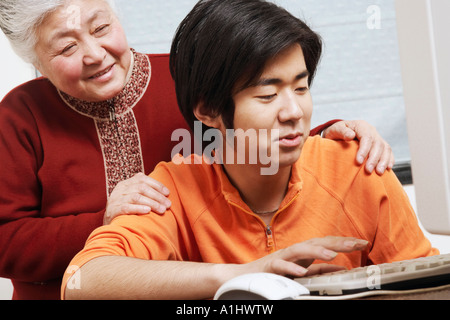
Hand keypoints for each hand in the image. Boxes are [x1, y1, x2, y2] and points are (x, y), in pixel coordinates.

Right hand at [103, 173, 171, 224]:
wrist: (107, 226)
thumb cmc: (125, 210)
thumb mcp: (132, 197)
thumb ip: (144, 192)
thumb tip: (165, 193)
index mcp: (126, 183)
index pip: (142, 179)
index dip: (156, 185)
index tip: (167, 193)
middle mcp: (120, 189)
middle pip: (141, 188)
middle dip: (157, 196)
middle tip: (168, 204)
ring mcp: (115, 199)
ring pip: (136, 197)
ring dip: (152, 203)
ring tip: (162, 209)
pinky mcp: (113, 210)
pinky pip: (127, 207)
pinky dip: (139, 208)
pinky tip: (148, 211)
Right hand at [242, 236, 367, 277]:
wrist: (246, 277)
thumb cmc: (275, 273)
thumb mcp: (302, 272)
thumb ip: (320, 271)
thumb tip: (341, 269)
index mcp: (304, 252)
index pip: (326, 243)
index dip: (344, 242)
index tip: (363, 243)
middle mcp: (294, 251)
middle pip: (316, 242)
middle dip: (336, 242)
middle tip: (356, 244)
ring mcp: (281, 257)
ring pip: (299, 250)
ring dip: (316, 251)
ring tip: (332, 254)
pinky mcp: (269, 267)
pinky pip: (280, 266)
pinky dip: (291, 268)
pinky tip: (302, 272)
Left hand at [322, 120, 394, 174]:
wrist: (339, 134)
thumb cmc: (335, 133)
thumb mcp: (334, 130)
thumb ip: (341, 131)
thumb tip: (350, 136)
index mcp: (361, 126)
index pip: (367, 137)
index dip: (364, 150)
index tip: (358, 162)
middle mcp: (371, 131)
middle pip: (378, 144)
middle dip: (374, 158)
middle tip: (368, 170)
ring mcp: (377, 137)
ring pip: (386, 148)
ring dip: (383, 161)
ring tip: (379, 172)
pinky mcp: (380, 145)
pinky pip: (388, 152)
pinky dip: (389, 160)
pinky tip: (387, 168)